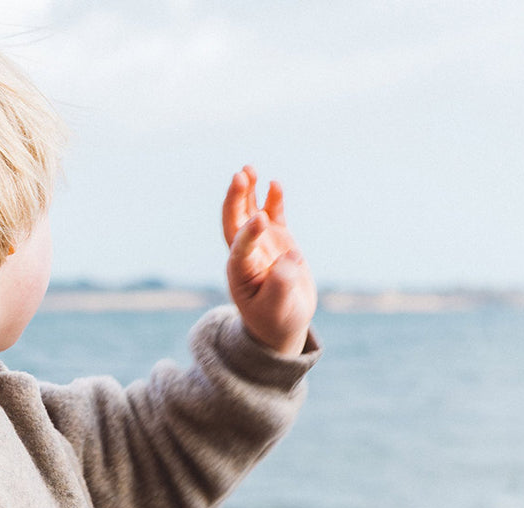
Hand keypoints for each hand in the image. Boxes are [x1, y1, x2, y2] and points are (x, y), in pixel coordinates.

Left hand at [222, 165, 316, 355]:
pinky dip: (272, 200)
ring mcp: (260, 244)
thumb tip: (289, 257)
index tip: (261, 220)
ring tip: (247, 169)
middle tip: (239, 176)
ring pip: (250, 213)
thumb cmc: (276, 319)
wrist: (283, 322)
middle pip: (234, 223)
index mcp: (240, 273)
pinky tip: (274, 184)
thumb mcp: (278, 309)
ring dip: (247, 192)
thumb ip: (281, 285)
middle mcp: (246, 254)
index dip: (248, 233)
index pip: (240, 248)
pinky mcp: (277, 239)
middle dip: (235, 200)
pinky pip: (273, 215)